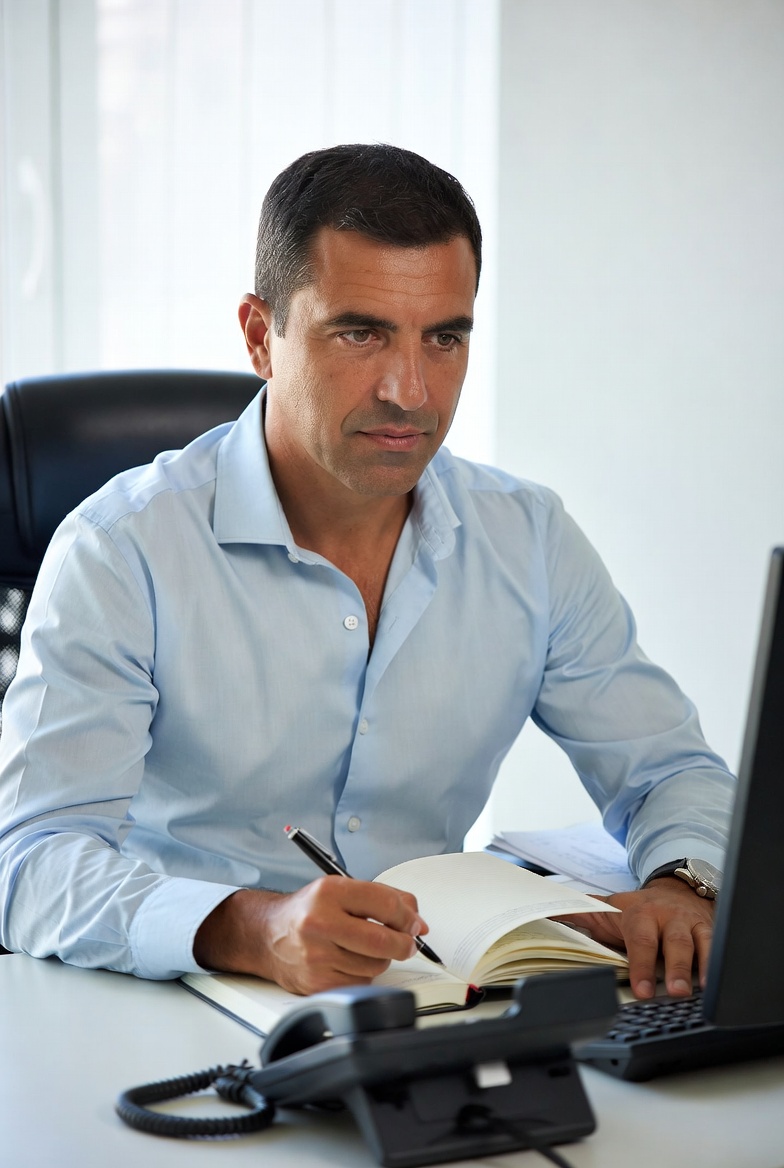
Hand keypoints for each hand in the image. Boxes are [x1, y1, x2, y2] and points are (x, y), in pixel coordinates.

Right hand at [193, 876, 427, 994]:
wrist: (267, 935)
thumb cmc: (308, 911)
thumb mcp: (341, 890)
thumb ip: (383, 898)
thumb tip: (417, 921)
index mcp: (329, 893)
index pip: (384, 904)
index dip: (407, 916)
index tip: (414, 922)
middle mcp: (319, 923)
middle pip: (383, 941)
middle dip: (404, 943)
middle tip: (406, 941)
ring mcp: (317, 957)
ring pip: (375, 965)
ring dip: (380, 958)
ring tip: (364, 947)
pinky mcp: (317, 983)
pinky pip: (360, 982)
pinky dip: (362, 973)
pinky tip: (348, 961)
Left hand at [558, 877, 714, 998]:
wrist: (674, 890)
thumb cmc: (638, 909)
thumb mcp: (608, 909)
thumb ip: (580, 912)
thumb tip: (546, 910)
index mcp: (640, 914)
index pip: (640, 940)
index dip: (640, 965)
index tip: (641, 990)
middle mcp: (667, 918)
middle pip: (672, 942)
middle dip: (674, 967)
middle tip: (673, 992)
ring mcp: (690, 923)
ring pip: (698, 944)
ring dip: (698, 968)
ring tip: (695, 991)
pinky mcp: (709, 929)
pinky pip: (716, 944)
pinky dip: (717, 962)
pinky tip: (716, 982)